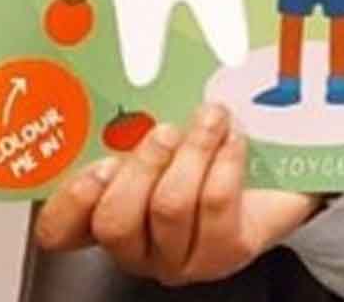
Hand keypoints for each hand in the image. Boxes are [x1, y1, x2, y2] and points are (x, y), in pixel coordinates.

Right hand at [32, 104, 321, 286]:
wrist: (282, 177)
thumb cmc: (213, 154)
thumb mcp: (167, 138)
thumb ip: (134, 128)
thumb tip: (127, 84)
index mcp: (109, 217)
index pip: (60, 230)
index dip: (70, 201)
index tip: (97, 164)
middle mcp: (138, 248)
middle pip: (115, 220)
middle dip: (142, 166)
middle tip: (166, 131)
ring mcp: (180, 258)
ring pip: (169, 207)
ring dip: (193, 152)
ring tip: (210, 120)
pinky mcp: (225, 254)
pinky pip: (215, 203)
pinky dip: (225, 161)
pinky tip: (234, 139)